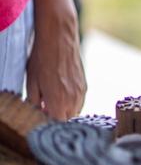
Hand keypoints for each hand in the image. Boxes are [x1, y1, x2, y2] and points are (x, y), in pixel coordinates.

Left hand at [26, 5, 85, 119]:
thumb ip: (34, 102)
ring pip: (74, 112)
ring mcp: (81, 93)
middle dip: (55, 118)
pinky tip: (60, 92)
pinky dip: (70, 102)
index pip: (55, 125)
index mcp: (57, 102)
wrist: (59, 39)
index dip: (47, 123)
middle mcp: (72, 100)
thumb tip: (38, 112)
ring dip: (63, 110)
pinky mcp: (84, 86)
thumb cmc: (42, 59)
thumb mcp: (31, 82)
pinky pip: (78, 102)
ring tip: (52, 99)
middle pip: (66, 121)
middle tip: (43, 108)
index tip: (39, 116)